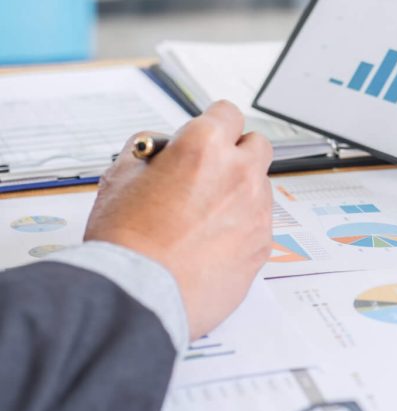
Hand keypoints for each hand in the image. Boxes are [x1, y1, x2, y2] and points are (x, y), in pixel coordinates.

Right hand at [85, 101, 273, 339]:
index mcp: (205, 146)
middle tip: (210, 174)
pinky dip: (242, 229)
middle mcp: (240, 172)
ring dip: (241, 193)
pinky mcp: (262, 244)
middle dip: (237, 153)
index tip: (207, 136)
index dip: (213, 125)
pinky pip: (259, 225)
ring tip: (204, 219)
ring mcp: (257, 210)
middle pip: (257, 145)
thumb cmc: (125, 241)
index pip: (227, 113)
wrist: (139, 296)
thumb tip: (163, 148)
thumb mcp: (119, 177)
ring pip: (260, 187)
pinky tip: (211, 245)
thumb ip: (150, 151)